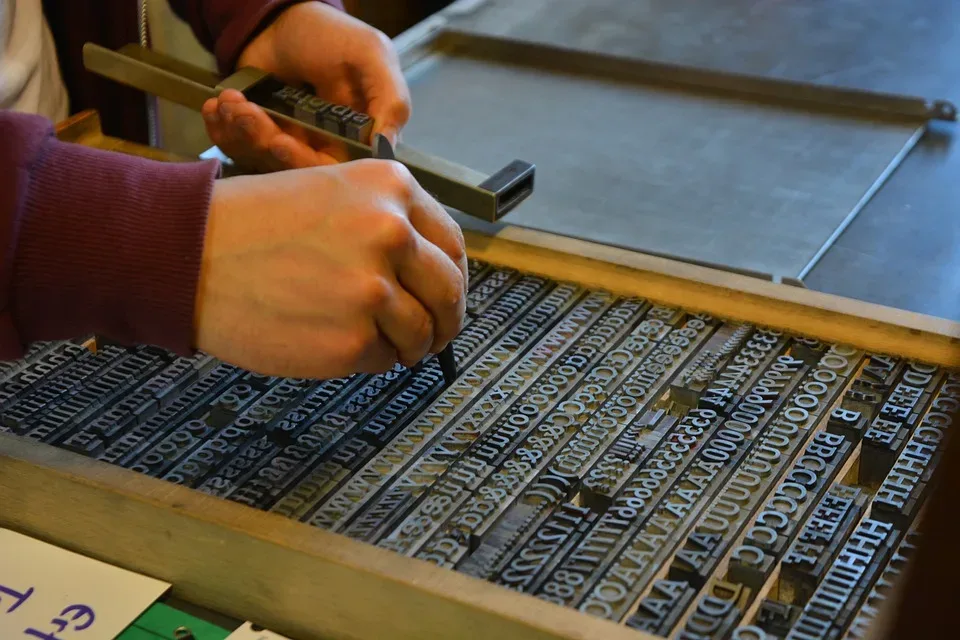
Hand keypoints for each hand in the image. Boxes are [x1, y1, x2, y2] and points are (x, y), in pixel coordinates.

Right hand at [194, 160, 466, 378]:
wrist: (186, 253)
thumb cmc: (250, 224)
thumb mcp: (332, 192)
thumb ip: (388, 222)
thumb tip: (434, 271)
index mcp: (390, 188)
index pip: (451, 245)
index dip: (453, 278)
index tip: (446, 295)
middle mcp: (391, 233)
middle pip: (449, 293)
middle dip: (445, 320)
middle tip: (433, 334)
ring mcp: (373, 288)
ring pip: (421, 333)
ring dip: (407, 345)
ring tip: (372, 338)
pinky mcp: (351, 339)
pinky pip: (384, 359)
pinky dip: (369, 359)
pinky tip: (334, 340)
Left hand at [202, 2, 410, 169]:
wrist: (279, 18)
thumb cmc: (330, 34)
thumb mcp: (370, 55)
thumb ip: (390, 98)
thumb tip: (386, 148)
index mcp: (357, 137)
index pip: (336, 170)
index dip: (306, 164)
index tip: (280, 143)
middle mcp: (324, 147)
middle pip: (292, 169)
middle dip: (264, 141)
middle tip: (245, 113)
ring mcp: (289, 142)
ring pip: (261, 160)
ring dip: (239, 133)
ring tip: (230, 101)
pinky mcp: (258, 137)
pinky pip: (238, 149)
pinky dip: (222, 131)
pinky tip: (217, 108)